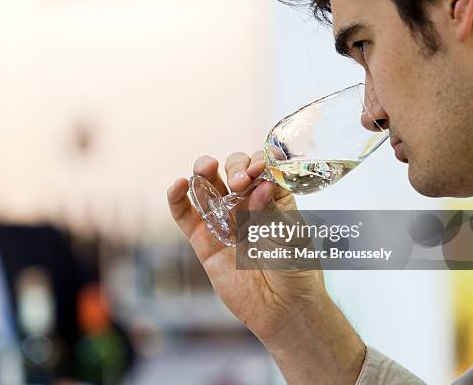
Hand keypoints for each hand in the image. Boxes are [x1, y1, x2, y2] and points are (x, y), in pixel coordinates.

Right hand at [167, 152, 325, 345]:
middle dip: (234, 167)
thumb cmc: (295, 271)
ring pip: (207, 186)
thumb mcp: (289, 236)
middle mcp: (247, 205)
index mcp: (273, 198)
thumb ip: (271, 210)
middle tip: (240, 182)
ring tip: (205, 167)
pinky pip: (186, 215)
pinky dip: (178, 198)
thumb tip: (261, 185)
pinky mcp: (205, 241)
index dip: (257, 163)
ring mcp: (224, 221)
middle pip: (232, 170)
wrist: (284, 310)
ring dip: (203, 170)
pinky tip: (177, 184)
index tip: (259, 170)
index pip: (261, 168)